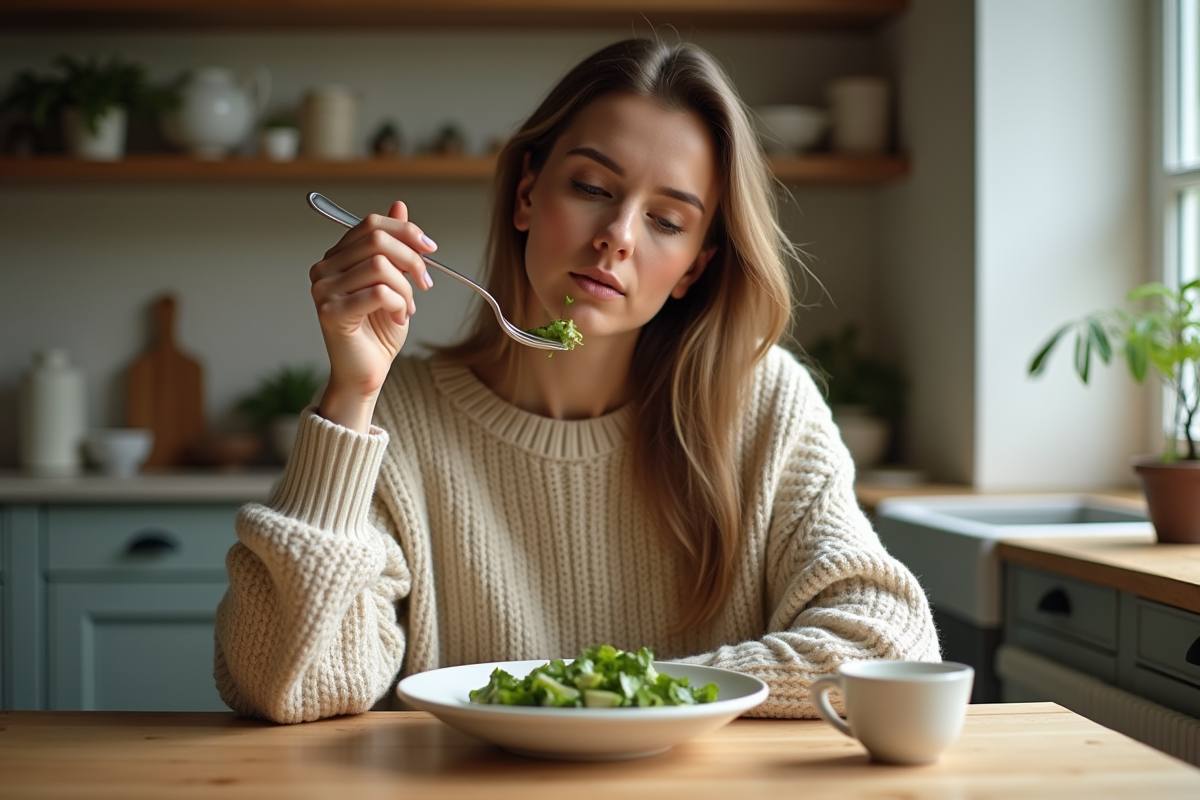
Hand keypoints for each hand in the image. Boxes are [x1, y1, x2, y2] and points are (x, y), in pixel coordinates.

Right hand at [309, 200, 436, 431]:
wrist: (367, 373)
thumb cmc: (378, 331)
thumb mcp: (394, 281)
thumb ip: (393, 246)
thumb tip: (399, 205)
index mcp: (336, 257)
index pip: (370, 224)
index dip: (406, 230)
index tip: (431, 249)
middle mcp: (323, 269)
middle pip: (377, 239)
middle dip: (412, 259)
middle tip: (425, 284)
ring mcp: (323, 290)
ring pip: (381, 266)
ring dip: (406, 288)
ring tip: (408, 308)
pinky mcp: (331, 312)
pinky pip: (379, 292)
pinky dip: (400, 304)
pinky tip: (400, 317)